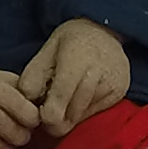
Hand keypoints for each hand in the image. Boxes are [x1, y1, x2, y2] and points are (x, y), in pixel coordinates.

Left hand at [20, 17, 131, 134]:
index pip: (60, 97)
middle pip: (72, 114)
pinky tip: (80, 96)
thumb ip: (33, 76)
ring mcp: (112, 84)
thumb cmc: (71, 41)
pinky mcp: (120, 93)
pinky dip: (82, 111)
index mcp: (76, 58)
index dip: (48, 114)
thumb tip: (28, 103)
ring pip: (82, 117)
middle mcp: (98, 72)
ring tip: (65, 98)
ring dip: (69, 115)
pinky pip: (94, 114)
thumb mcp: (47, 50)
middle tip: (50, 107)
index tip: (41, 114)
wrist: (106, 31)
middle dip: (56, 118)